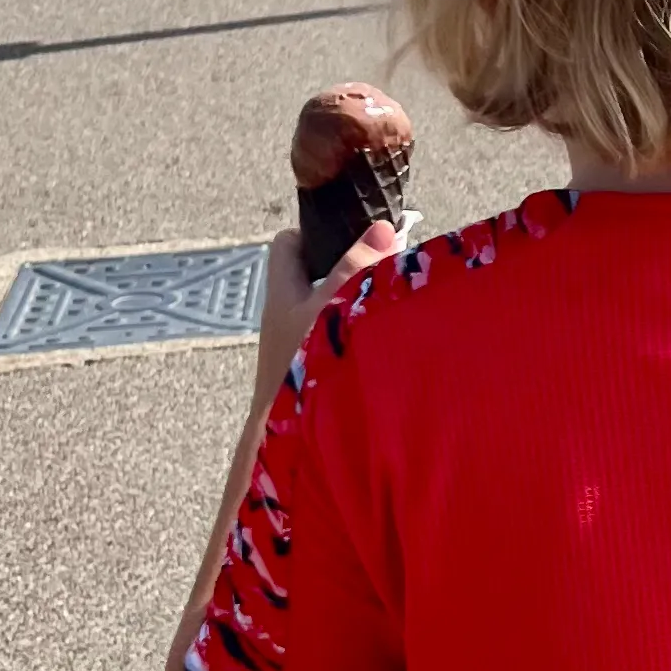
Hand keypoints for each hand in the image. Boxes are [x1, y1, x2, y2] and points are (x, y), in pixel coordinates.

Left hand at [251, 221, 396, 405]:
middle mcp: (286, 316)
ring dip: (357, 300)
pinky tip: (383, 337)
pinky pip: (339, 335)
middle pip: (314, 274)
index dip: (316, 232)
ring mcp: (298, 345)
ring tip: (389, 299)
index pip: (288, 244)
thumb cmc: (303, 368)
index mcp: (281, 293)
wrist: (287, 443)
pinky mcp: (313, 369)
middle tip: (384, 263)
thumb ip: (359, 267)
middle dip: (347, 265)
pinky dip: (359, 330)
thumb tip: (383, 226)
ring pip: (329, 306)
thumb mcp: (334, 307)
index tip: (352, 233)